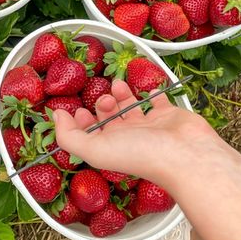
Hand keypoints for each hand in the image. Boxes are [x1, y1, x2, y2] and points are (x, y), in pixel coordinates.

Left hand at [53, 79, 222, 188]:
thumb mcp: (94, 149)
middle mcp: (129, 137)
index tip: (76, 109)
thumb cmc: (142, 153)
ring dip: (121, 95)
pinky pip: (158, 101)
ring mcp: (149, 126)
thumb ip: (69, 136)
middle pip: (109, 118)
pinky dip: (151, 93)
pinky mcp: (168, 115)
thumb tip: (56, 117)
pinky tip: (146, 89)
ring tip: (117, 86)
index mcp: (110, 147)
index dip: (80, 122)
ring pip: (131, 107)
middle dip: (101, 105)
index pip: (90, 134)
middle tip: (102, 98)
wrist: (184, 153)